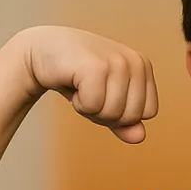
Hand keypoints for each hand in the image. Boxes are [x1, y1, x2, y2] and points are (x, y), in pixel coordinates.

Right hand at [19, 25, 158, 142]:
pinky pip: (94, 107)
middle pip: (131, 116)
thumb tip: (140, 137)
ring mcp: (117, 62)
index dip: (122, 113)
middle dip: (105, 113)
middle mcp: (135, 61)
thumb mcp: (106, 101)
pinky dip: (79, 102)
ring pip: (112, 113)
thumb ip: (126, 122)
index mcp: (143, 66)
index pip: (148, 113)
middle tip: (89, 90)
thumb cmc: (78, 77)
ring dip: (90, 108)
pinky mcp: (96, 66)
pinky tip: (72, 82)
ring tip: (81, 85)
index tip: (104, 93)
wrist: (42, 52)